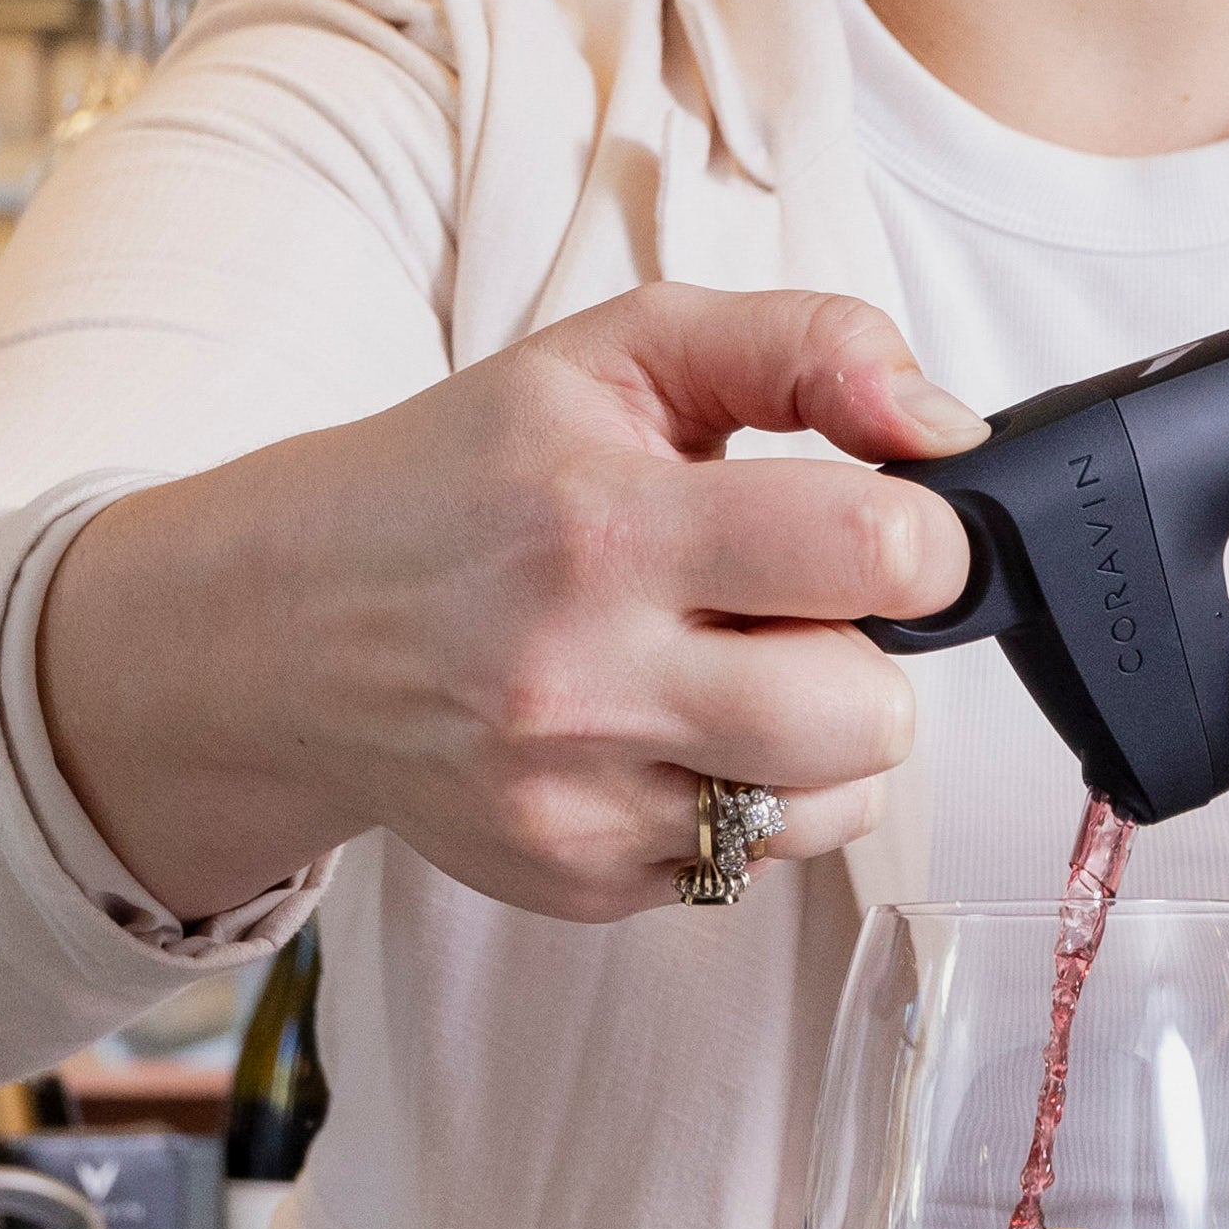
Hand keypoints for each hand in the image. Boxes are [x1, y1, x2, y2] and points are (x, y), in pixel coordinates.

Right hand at [40, 287, 987, 922]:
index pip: (877, 549)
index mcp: (604, 523)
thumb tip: (946, 424)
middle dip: (869, 646)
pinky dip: (756, 793)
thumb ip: (808, 347)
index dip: (924, 533)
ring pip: (837, 797)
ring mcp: (580, 800)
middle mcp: (585, 678)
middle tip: (794, 601)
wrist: (282, 631)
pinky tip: (674, 727)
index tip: (887, 521)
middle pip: (873, 707)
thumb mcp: (622, 352)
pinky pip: (765, 858)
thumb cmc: (468, 477)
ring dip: (822, 729)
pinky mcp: (581, 881)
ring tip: (732, 663)